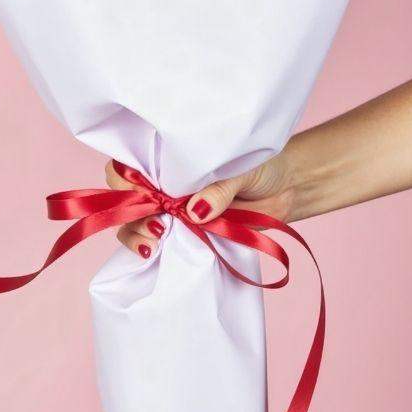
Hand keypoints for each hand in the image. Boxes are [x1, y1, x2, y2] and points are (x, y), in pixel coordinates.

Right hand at [107, 152, 297, 257]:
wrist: (286, 188)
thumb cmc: (261, 165)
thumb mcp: (242, 168)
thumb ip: (219, 187)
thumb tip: (195, 211)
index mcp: (171, 157)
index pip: (129, 163)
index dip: (125, 179)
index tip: (141, 193)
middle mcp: (164, 183)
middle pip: (127, 196)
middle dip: (130, 212)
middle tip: (156, 225)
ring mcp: (172, 210)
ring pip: (135, 222)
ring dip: (136, 233)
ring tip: (154, 242)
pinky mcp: (184, 233)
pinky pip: (156, 242)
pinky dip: (148, 249)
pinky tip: (153, 253)